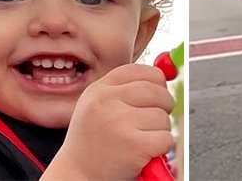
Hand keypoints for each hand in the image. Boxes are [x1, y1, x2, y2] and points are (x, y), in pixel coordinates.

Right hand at [43, 64, 173, 179]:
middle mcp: (107, 101)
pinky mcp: (134, 144)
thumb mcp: (98, 107)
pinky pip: (165, 138)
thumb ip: (126, 90)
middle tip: (154, 120)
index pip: (140, 71)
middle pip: (156, 91)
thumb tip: (165, 77)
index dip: (156, 81)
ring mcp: (120, 122)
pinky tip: (144, 151)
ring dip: (160, 130)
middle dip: (164, 106)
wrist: (77, 175)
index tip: (157, 93)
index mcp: (99, 89)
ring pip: (163, 117)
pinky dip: (161, 147)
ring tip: (140, 139)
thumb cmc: (92, 143)